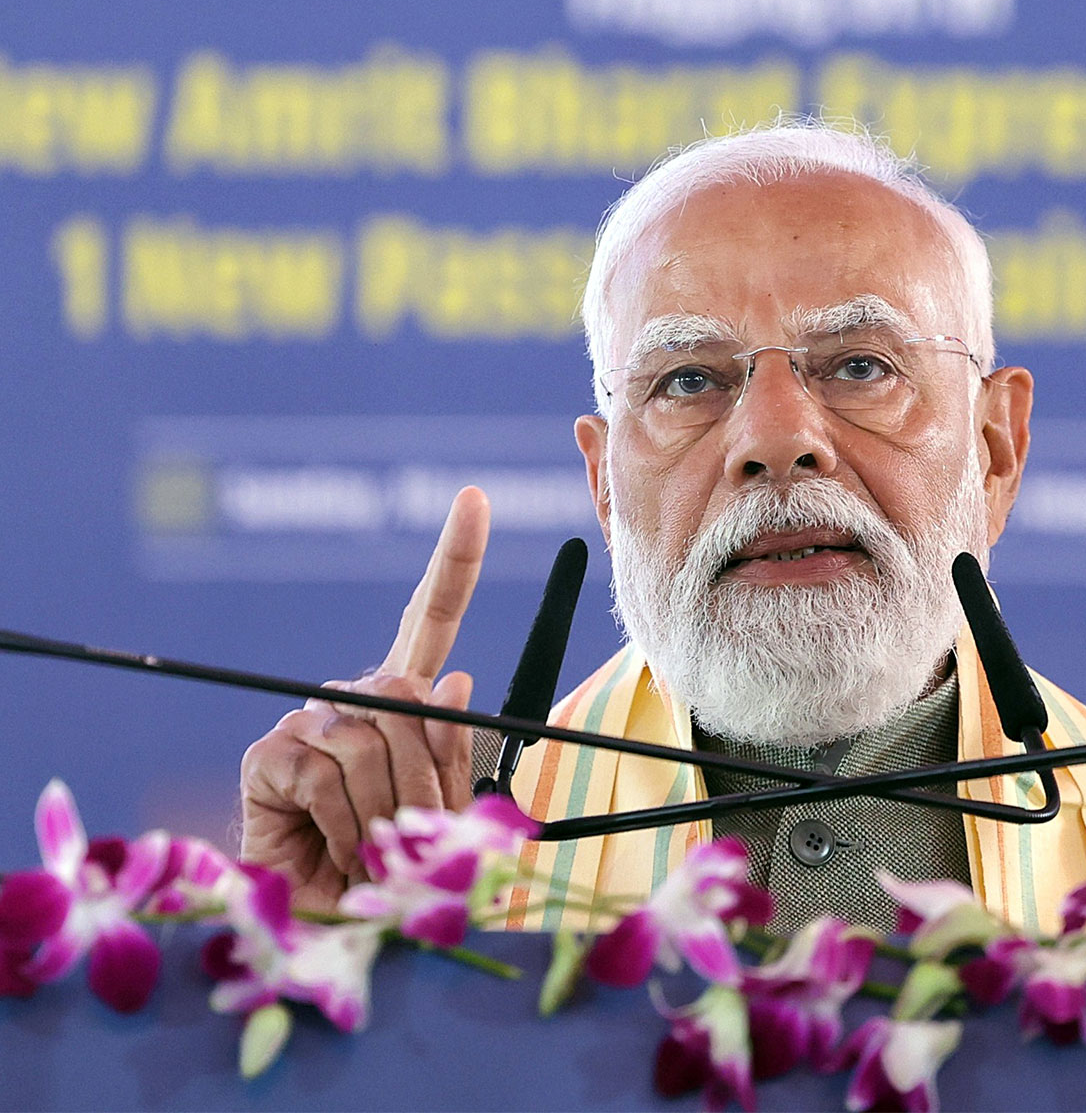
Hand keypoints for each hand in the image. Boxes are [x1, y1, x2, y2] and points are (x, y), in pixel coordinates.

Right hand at [238, 486, 490, 911]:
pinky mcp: (269, 754)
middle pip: (413, 696)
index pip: (429, 619)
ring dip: (390, 812)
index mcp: (404, 703)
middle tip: (418, 837)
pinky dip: (348, 824)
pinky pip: (328, 772)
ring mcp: (307, 721)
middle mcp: (353, 700)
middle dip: (430, 778)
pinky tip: (338, 850)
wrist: (332, 928)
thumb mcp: (445, 814)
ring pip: (373, 740)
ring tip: (378, 853)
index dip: (453, 561)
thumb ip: (455, 755)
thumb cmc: (394, 870)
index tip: (475, 498)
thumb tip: (457, 677)